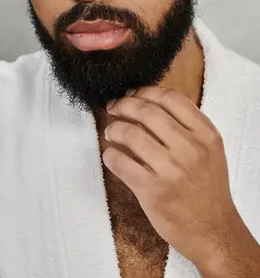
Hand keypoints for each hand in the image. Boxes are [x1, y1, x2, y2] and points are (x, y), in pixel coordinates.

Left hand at [102, 86, 241, 270]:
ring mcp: (171, 170)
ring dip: (114, 129)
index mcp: (206, 134)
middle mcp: (190, 148)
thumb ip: (185, 125)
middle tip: (114, 107)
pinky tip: (110, 155)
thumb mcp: (209, 150)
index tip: (132, 94)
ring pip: (130, 134)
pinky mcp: (153, 191)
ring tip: (111, 132)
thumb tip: (145, 102)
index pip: (170, 98)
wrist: (214, 232)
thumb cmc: (207, 188)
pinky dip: (110, 155)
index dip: (145, 91)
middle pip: (147, 111)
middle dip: (124, 105)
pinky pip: (121, 163)